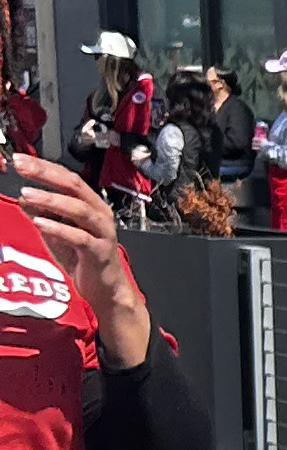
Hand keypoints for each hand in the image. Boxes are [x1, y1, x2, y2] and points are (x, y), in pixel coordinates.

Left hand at [2, 148, 148, 364]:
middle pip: (74, 185)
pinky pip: (79, 237)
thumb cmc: (84, 259)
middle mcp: (99, 213)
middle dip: (46, 174)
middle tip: (22, 166)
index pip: (66, 177)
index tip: (20, 160)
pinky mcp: (99, 252)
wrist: (105, 289)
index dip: (43, 167)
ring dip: (51, 200)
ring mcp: (101, 232)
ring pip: (79, 209)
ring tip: (27, 194)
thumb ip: (44, 213)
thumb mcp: (57, 231)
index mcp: (90, 203)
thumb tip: (25, 197)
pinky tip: (40, 222)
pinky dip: (59, 228)